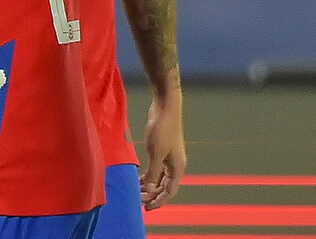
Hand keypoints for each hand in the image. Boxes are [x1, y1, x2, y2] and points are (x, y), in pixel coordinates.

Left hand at [140, 91, 185, 208]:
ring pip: (160, 177)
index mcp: (177, 167)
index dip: (159, 201)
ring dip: (150, 185)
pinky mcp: (162, 149)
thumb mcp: (156, 153)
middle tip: (139, 201)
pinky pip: (156, 168)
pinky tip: (139, 178)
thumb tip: (150, 190)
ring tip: (137, 191)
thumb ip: (153, 173)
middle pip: (165, 186)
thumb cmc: (162, 129)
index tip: (147, 208)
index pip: (170, 191)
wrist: (165, 107)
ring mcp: (169, 156)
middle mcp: (175, 164)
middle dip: (154, 195)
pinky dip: (149, 174)